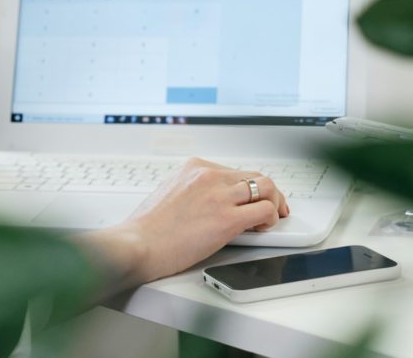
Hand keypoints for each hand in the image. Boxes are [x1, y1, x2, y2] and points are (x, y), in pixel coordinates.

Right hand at [78, 158, 288, 288]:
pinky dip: (271, 218)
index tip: (252, 199)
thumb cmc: (148, 228)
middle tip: (273, 209)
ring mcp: (219, 195)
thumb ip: (194, 191)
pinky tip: (261, 228)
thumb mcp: (170, 192)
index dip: (249, 188)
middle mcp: (208, 176)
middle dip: (269, 193)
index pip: (236, 171)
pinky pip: (265, 210)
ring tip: (270, 219)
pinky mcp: (226, 219)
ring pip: (266, 188)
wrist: (137, 244)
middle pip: (256, 176)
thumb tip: (213, 201)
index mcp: (194, 167)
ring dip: (274, 203)